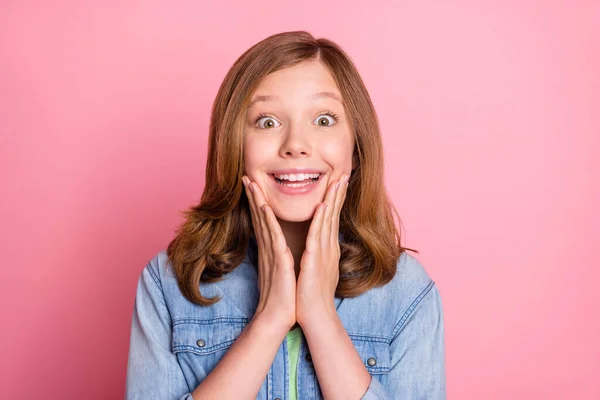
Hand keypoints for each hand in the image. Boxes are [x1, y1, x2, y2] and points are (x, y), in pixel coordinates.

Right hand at [242, 176, 296, 330]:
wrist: (277, 319)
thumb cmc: (281, 298)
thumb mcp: (279, 273)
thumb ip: (277, 259)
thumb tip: (280, 251)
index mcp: (271, 251)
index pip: (264, 222)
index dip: (258, 203)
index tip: (254, 186)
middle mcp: (269, 250)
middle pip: (259, 218)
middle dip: (253, 197)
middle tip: (246, 177)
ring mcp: (272, 255)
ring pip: (264, 223)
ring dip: (258, 202)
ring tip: (252, 184)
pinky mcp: (278, 262)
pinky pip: (273, 238)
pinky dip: (269, 221)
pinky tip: (265, 208)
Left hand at [296, 173, 349, 326]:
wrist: (314, 316)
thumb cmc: (311, 295)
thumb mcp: (316, 269)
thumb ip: (317, 254)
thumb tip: (316, 246)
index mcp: (326, 249)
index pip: (331, 218)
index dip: (335, 199)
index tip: (338, 182)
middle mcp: (328, 248)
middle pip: (333, 215)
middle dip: (338, 193)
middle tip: (343, 173)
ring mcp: (323, 254)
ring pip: (327, 221)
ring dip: (329, 199)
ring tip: (335, 180)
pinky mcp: (314, 262)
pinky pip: (316, 238)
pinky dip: (319, 221)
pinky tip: (321, 207)